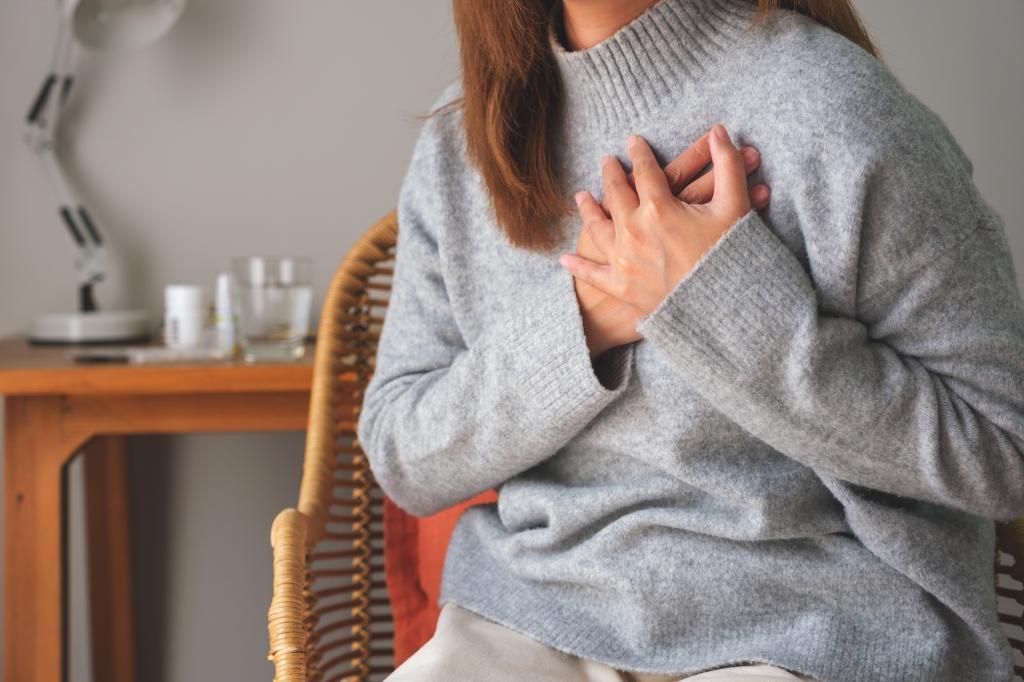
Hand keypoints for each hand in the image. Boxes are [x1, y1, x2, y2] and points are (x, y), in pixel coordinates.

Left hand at [561, 123, 751, 316]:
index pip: (644, 170)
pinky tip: (565, 259)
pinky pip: (593, 274)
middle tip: (606, 161)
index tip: (633, 142)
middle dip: (610, 174)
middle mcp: (633, 229)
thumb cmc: (730, 256)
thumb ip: (727, 165)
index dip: (639, 153)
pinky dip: (578, 266)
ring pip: (598, 227)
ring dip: (588, 209)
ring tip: (581, 196)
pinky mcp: (622, 287)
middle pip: (616, 194)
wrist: (723, 308)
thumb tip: (719, 131)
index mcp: (658, 207)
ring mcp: (624, 259)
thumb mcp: (734, 206)